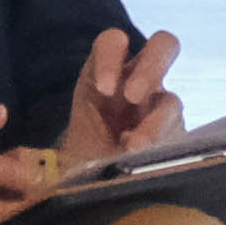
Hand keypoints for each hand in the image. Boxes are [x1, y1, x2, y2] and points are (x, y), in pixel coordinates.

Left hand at [55, 27, 179, 171]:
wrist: (98, 182)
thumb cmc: (83, 153)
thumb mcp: (68, 136)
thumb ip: (65, 142)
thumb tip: (50, 159)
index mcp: (107, 72)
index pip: (113, 42)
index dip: (111, 58)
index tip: (104, 89)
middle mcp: (139, 81)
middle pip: (163, 45)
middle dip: (150, 68)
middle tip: (133, 97)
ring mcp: (160, 107)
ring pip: (172, 100)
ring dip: (156, 122)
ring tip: (133, 147)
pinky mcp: (175, 135)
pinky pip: (175, 136)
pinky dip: (158, 146)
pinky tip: (139, 159)